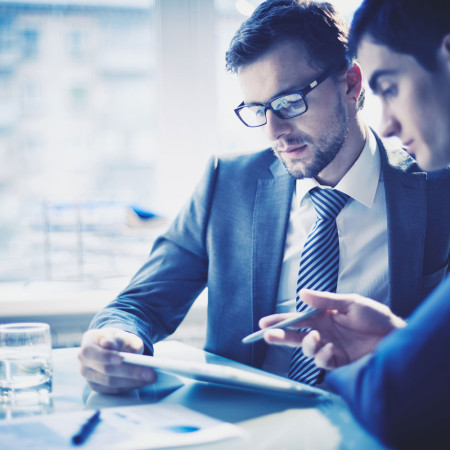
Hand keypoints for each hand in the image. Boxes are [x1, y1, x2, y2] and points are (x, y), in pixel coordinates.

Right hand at [78, 327, 156, 393]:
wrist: (117, 348)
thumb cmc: (119, 340)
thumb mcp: (122, 335)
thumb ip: (117, 339)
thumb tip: (107, 344)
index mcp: (87, 342)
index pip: (91, 352)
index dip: (105, 356)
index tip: (121, 358)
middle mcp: (84, 361)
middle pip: (105, 370)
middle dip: (129, 372)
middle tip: (150, 372)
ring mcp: (89, 376)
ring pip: (110, 383)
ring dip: (132, 381)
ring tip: (151, 377)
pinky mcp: (98, 387)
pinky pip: (113, 390)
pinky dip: (129, 386)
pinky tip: (142, 382)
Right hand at [260, 289, 405, 369]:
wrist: (396, 337)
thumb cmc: (375, 317)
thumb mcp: (350, 303)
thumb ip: (325, 300)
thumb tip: (301, 294)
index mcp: (323, 317)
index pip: (296, 319)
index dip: (280, 321)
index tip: (263, 323)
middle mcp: (323, 333)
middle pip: (295, 336)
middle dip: (280, 336)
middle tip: (267, 336)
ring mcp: (330, 348)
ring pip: (307, 350)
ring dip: (307, 345)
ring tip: (316, 338)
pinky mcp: (340, 363)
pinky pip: (323, 362)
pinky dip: (324, 355)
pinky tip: (332, 348)